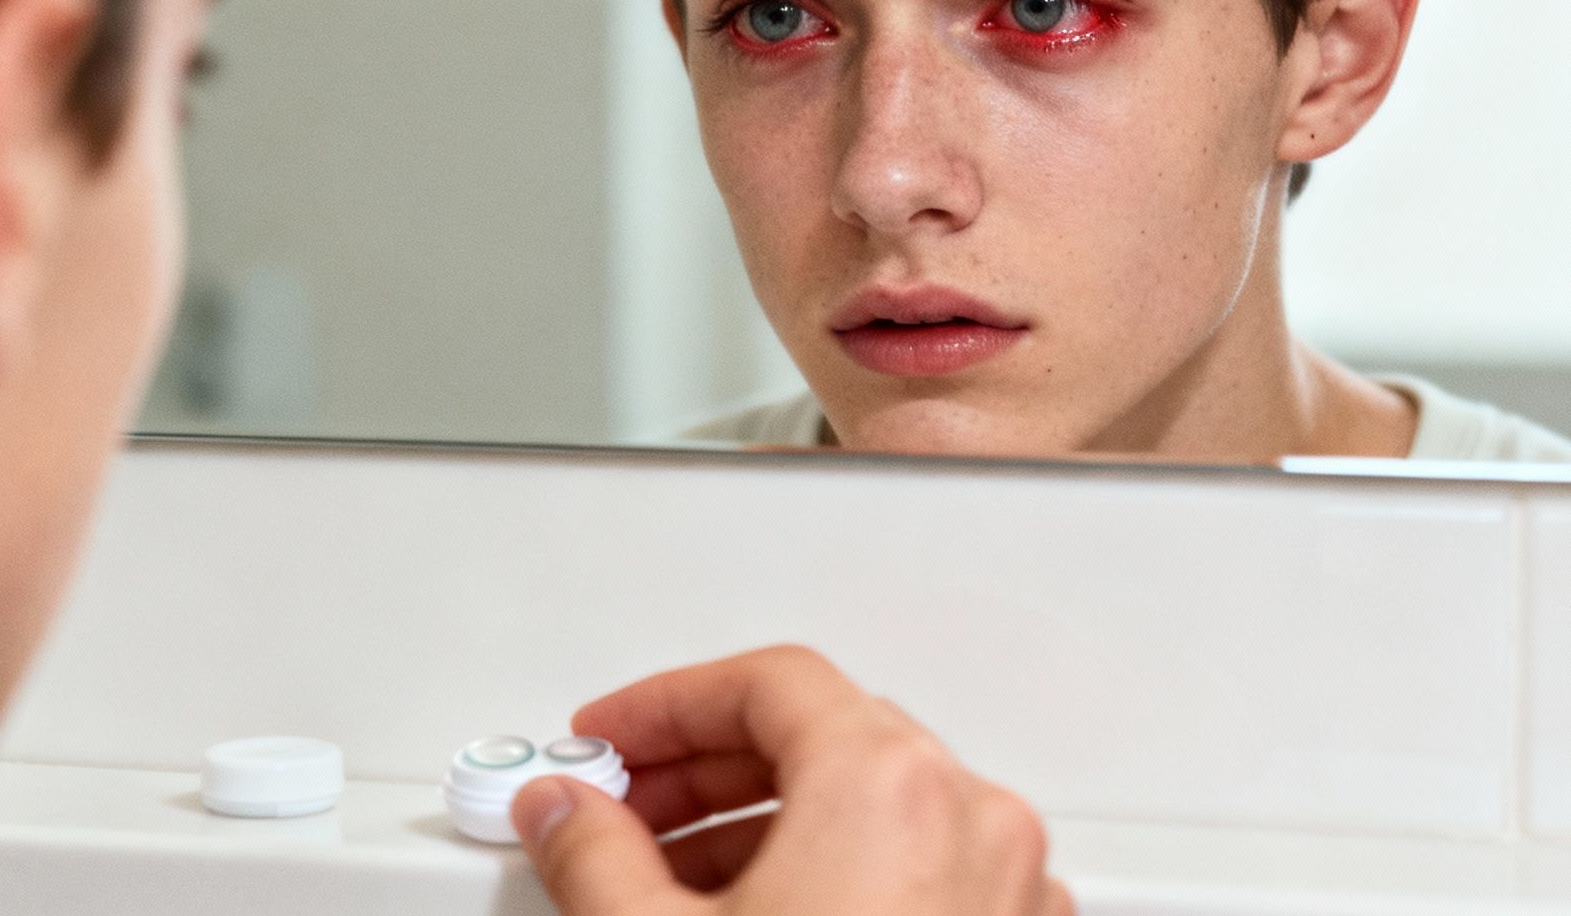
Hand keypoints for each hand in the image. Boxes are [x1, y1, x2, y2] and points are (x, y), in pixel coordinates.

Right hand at [511, 645, 1071, 914]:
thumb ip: (593, 853)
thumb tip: (560, 811)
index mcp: (894, 788)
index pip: (767, 679)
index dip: (663, 700)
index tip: (604, 736)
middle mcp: (974, 824)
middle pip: (822, 735)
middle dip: (705, 766)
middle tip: (621, 804)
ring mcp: (1010, 892)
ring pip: (872, 809)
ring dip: (763, 827)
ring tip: (670, 881)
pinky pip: (919, 873)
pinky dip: (834, 877)